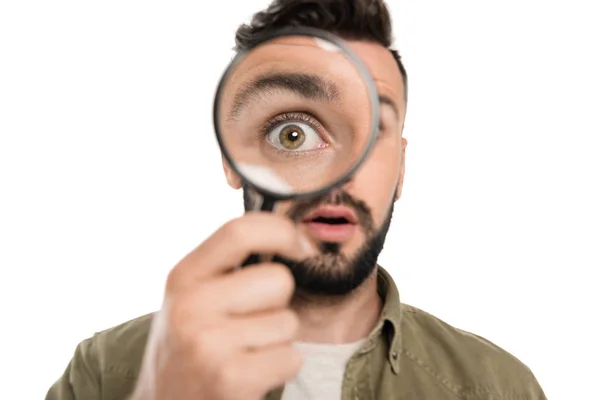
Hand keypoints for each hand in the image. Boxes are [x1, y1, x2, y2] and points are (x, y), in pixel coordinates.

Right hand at [131, 212, 314, 399]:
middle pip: (278, 280)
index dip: (282, 232)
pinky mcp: (230, 379)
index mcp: (183, 277)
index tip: (300, 246)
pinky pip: (292, 358)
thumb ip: (227, 267)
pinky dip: (281, 368)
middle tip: (252, 323)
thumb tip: (293, 236)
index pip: (241, 231)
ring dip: (278, 340)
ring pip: (288, 322)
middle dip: (278, 302)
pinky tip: (251, 374)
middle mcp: (190, 305)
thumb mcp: (191, 298)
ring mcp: (208, 343)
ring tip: (246, 351)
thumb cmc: (189, 348)